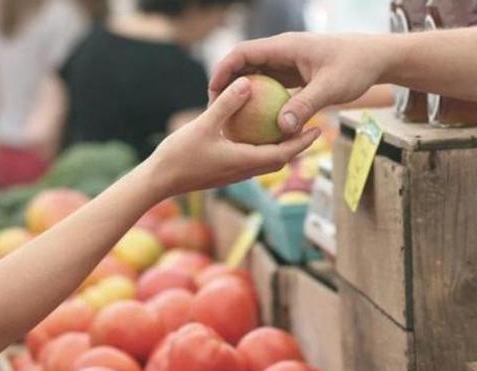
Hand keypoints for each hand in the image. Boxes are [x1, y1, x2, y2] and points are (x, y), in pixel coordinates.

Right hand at [146, 77, 320, 197]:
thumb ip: (227, 104)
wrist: (159, 181)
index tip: (318, 129)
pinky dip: (261, 147)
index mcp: (245, 162)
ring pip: (266, 161)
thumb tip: (248, 82)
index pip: (283, 154)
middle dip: (297, 145)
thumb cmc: (179, 155)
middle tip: (312, 127)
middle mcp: (244, 171)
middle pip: (280, 159)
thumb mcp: (204, 124)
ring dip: (280, 147)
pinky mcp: (224, 172)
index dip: (302, 142)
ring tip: (289, 128)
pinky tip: (256, 132)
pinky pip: (251, 159)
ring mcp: (234, 173)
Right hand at [209, 33, 393, 134]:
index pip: (243, 53)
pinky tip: (257, 123)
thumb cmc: (356, 67)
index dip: (223, 70)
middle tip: (215, 110)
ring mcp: (289, 63)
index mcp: (285, 47)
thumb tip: (282, 128)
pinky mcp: (296, 74)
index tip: (212, 92)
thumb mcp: (330, 88)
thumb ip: (305, 106)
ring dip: (243, 94)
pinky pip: (272, 86)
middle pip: (244, 64)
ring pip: (257, 76)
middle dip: (227, 84)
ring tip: (231, 118)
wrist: (376, 58)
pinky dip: (262, 101)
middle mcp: (283, 52)